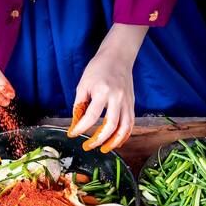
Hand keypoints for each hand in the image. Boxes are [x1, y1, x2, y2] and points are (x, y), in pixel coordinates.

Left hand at [69, 24, 147, 152]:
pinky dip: (124, 135)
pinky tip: (115, 141)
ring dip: (114, 142)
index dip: (81, 128)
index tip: (73, 134)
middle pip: (110, 125)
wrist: (118, 56)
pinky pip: (130, 124)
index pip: (91, 116)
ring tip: (104, 149)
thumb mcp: (83, 84)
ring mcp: (127, 102)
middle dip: (98, 140)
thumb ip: (79, 105)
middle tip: (88, 146)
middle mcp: (117, 98)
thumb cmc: (98, 69)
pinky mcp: (132, 104)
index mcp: (103, 91)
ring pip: (124, 128)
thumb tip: (76, 124)